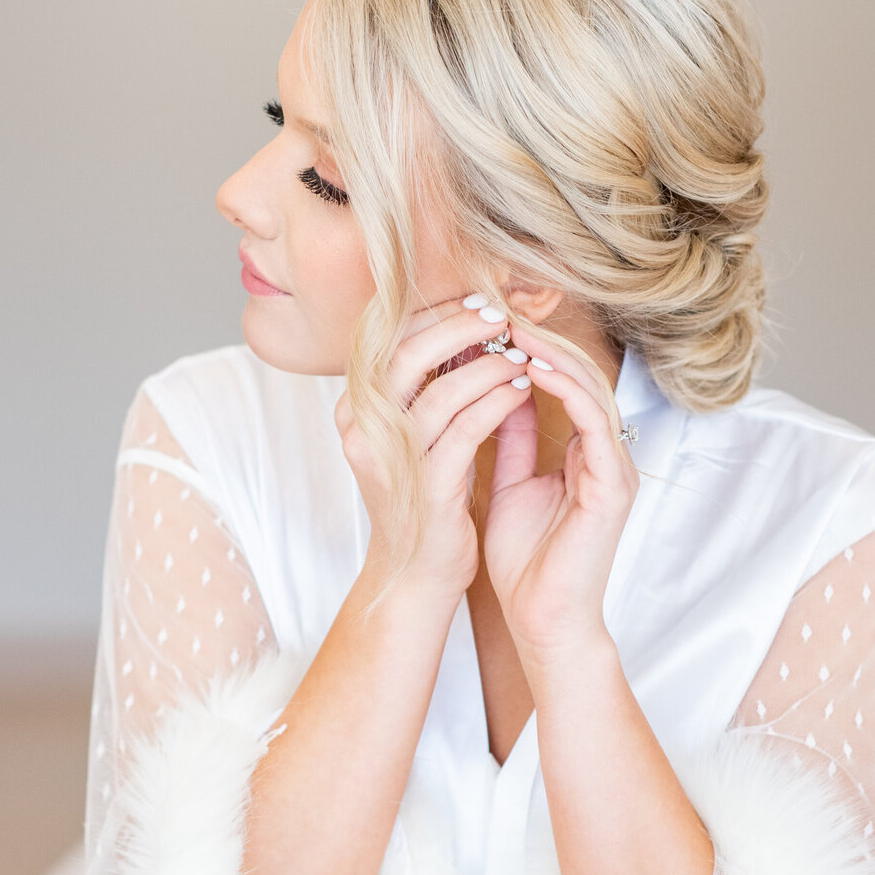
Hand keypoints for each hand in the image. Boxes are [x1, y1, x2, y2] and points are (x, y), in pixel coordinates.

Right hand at [334, 295, 537, 605]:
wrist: (416, 573)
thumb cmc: (424, 500)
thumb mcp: (415, 437)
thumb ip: (425, 390)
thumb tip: (463, 330)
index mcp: (354, 412)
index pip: (388, 342)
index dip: (432, 315)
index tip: (474, 302)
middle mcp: (362, 431)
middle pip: (406, 355)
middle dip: (457, 327)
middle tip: (497, 314)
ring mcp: (391, 459)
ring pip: (440, 391)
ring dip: (487, 366)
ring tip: (520, 355)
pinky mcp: (425, 486)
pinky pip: (465, 430)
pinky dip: (496, 404)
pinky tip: (520, 392)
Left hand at [482, 321, 638, 661]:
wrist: (543, 621)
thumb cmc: (525, 565)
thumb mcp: (508, 486)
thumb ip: (511, 441)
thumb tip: (498, 392)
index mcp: (586, 457)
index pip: (565, 387)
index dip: (531, 353)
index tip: (490, 329)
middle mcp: (607, 456)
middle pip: (582, 378)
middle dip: (542, 341)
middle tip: (501, 312)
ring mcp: (615, 468)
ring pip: (592, 389)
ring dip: (552, 354)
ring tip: (512, 328)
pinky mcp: (613, 485)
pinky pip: (595, 420)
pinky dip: (564, 389)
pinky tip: (530, 367)